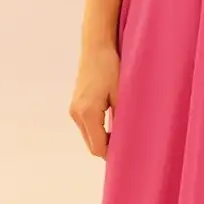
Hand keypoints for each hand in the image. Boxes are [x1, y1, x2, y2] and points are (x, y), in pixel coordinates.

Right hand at [70, 41, 120, 158]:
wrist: (96, 48)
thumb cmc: (111, 67)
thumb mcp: (122, 94)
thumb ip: (122, 119)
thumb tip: (128, 140)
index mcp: (88, 113)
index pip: (98, 148)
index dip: (113, 155)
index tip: (129, 154)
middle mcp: (77, 114)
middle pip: (91, 146)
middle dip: (108, 148)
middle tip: (128, 146)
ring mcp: (74, 110)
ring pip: (89, 137)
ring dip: (103, 139)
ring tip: (122, 134)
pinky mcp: (75, 105)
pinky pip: (87, 126)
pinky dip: (98, 130)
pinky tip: (112, 124)